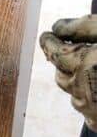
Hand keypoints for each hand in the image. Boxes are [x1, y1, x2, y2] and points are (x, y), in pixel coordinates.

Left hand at [40, 15, 96, 130]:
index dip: (48, 42)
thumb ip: (83, 27)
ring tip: (89, 68)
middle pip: (61, 73)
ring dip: (75, 79)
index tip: (47, 36)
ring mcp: (91, 110)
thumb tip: (56, 27)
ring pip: (71, 92)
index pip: (53, 52)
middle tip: (71, 51)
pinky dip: (87, 98)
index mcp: (85, 64)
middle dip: (63, 61)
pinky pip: (85, 110)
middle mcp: (83, 89)